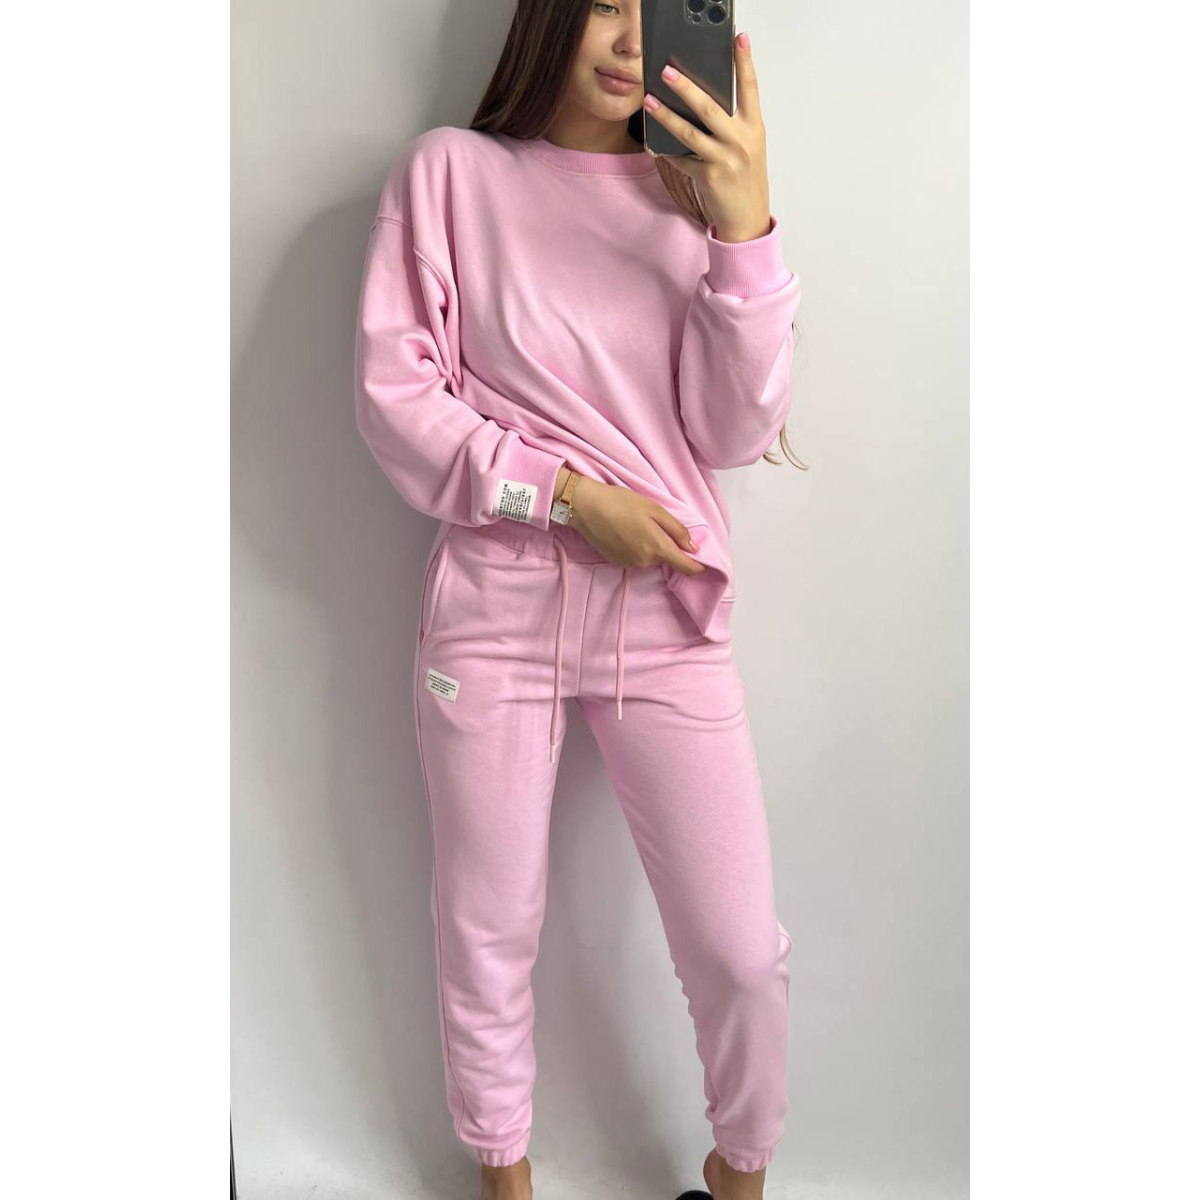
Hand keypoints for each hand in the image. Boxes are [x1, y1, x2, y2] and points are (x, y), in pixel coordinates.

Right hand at [567, 478, 706, 576]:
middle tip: (655, 523)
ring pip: (651, 559)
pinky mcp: (618, 562)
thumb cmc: (622, 503)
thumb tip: (693, 548)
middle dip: (667, 546)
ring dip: (651, 546)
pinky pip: (637, 558)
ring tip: (637, 525)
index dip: (697, 565)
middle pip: (667, 560)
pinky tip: (626, 532)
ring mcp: (630, 564)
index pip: (687, 568)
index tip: (700, 557)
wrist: (587, 507)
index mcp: (658, 548)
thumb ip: (677, 530)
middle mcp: (645, 562)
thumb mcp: (655, 510)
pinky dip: (637, 548)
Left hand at [642, 30, 771, 242]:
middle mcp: (741, 141)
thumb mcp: (747, 146)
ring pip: (689, 132)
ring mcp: (724, 159)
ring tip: (649, 102)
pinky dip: (666, 151)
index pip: (750, 88)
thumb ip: (732, 124)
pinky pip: (682, 159)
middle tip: (667, 71)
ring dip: (666, 116)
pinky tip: (653, 143)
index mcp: (753, 128)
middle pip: (710, 107)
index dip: (744, 62)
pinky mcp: (708, 177)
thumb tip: (700, 102)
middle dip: (686, 87)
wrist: (748, 219)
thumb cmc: (745, 178)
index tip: (738, 39)